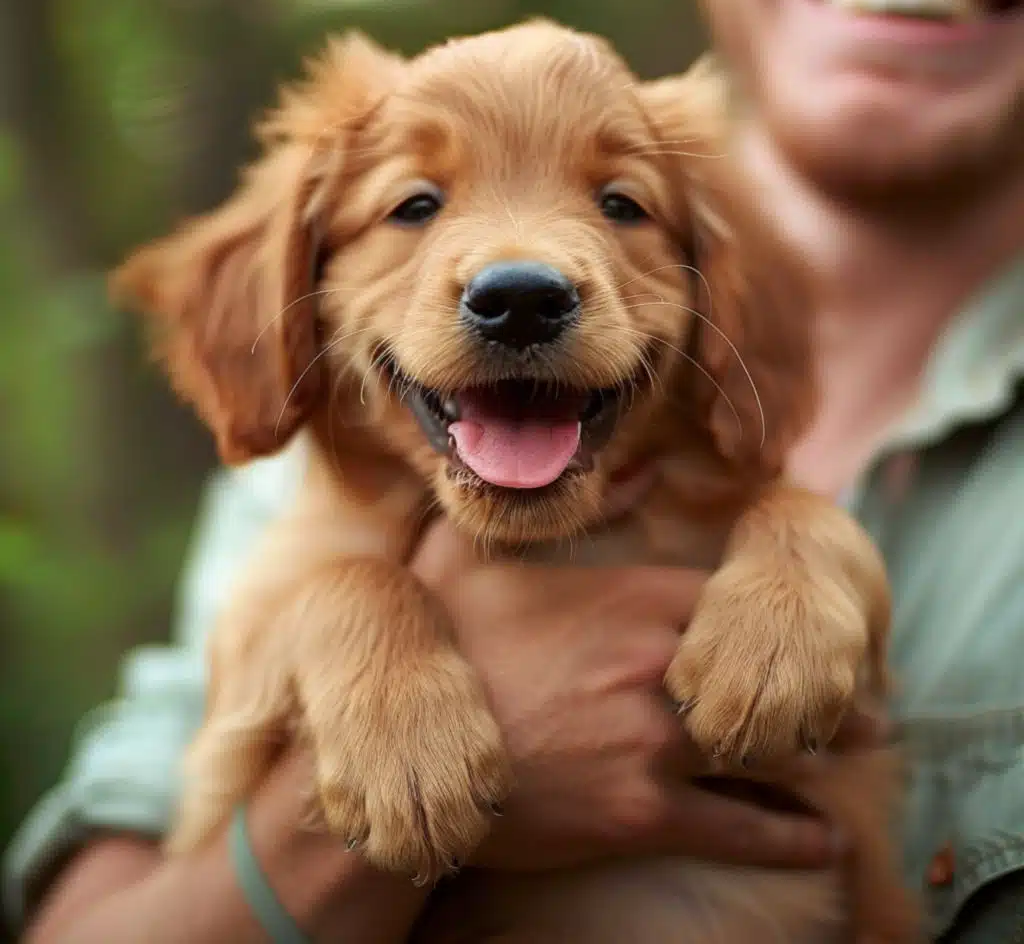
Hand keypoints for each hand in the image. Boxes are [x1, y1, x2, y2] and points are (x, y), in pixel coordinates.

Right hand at [411, 521, 883, 873]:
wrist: (412, 758)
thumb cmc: (447, 651)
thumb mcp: (479, 558)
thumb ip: (558, 511)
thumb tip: (633, 472)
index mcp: (635, 605)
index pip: (738, 605)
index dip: (780, 618)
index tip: (807, 627)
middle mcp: (662, 670)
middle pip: (773, 676)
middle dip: (827, 690)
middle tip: (866, 701)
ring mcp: (658, 745)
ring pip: (772, 751)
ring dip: (825, 755)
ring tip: (858, 751)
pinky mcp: (644, 815)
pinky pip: (742, 829)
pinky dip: (793, 837)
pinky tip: (823, 841)